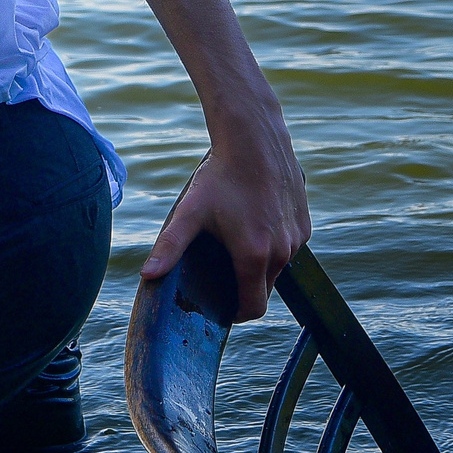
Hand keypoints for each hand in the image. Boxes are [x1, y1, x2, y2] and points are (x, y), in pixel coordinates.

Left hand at [142, 110, 310, 321]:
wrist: (254, 139)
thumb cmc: (220, 176)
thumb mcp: (189, 212)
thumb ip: (169, 247)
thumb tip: (147, 275)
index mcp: (254, 255)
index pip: (253, 308)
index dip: (236, 314)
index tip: (222, 306)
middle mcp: (282, 251)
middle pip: (264, 290)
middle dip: (245, 288)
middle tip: (222, 271)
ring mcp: (297, 238)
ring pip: (278, 269)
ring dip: (260, 266)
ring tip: (237, 242)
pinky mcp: (305, 224)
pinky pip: (289, 248)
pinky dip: (275, 245)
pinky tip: (256, 224)